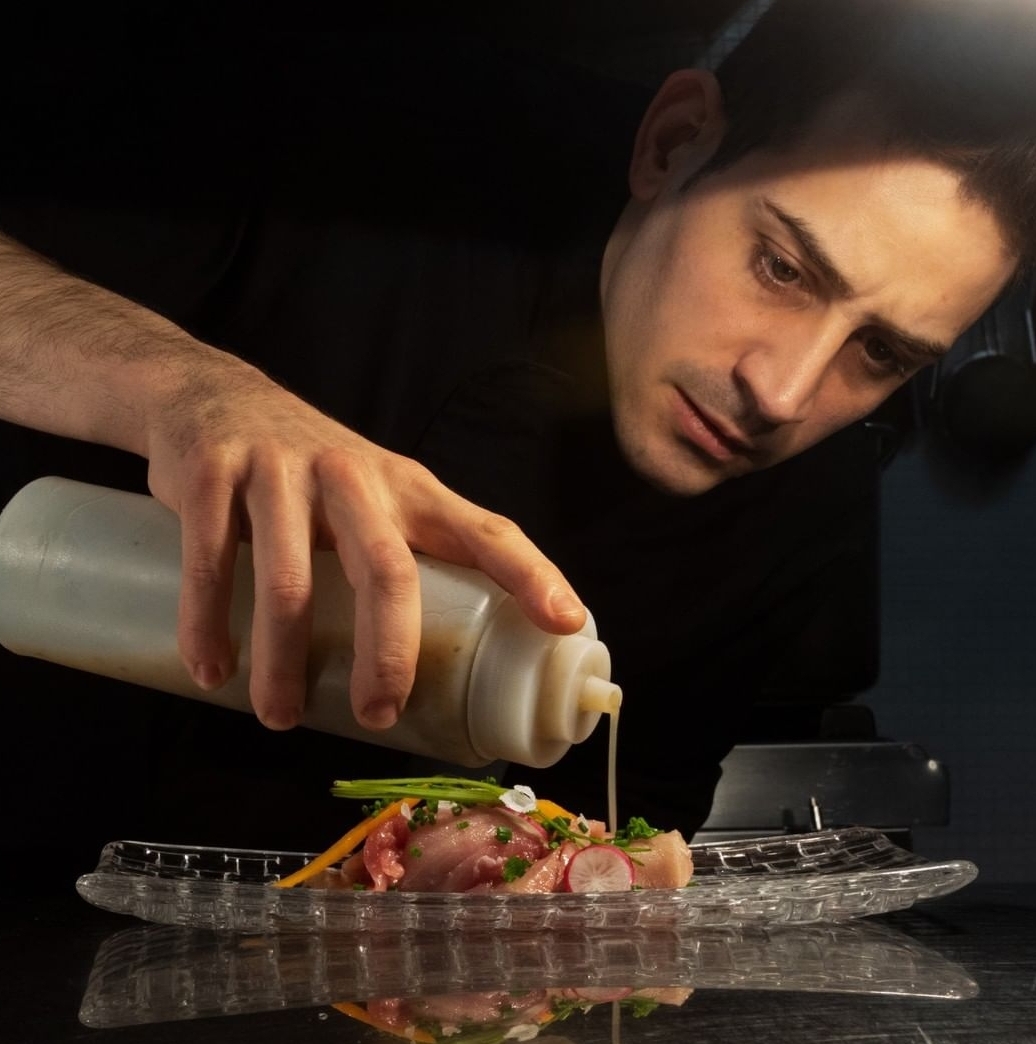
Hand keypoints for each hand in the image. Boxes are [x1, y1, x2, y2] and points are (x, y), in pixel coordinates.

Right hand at [145, 348, 586, 730]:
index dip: (530, 573)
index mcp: (408, 488)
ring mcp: (283, 471)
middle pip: (388, 571)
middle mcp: (354, 476)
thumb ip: (405, 557)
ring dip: (284, 660)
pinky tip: (212, 669)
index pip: (484, 529)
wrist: (216, 400)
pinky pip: (212, 558)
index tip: (565, 621)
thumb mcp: (375, 498)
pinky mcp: (217, 473)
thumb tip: (440, 660)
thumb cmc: (313, 475)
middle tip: (380, 715)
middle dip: (389, 653)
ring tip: (282, 717)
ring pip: (289, 580)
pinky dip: (208, 623)